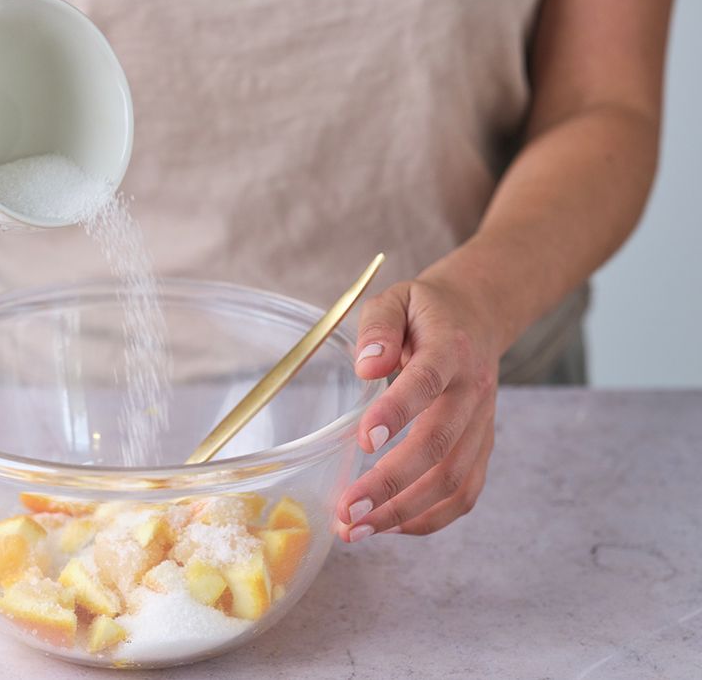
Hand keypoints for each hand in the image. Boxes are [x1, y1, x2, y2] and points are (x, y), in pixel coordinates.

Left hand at [337, 272, 501, 538]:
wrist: (479, 315)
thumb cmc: (425, 311)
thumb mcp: (396, 299)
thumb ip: (378, 326)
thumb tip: (367, 366)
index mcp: (450, 349)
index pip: (426, 382)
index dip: (396, 412)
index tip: (363, 441)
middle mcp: (473, 392)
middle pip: (438, 446)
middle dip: (391, 485)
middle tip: (346, 510)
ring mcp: (482, 425)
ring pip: (453, 480)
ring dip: (404, 512)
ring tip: (355, 530)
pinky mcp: (482, 448)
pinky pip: (464, 494)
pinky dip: (429, 518)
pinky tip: (389, 527)